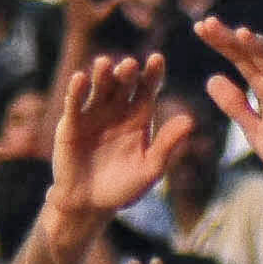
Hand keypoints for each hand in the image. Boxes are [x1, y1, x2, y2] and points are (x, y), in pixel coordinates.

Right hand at [45, 53, 194, 228]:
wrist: (90, 205)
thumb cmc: (124, 187)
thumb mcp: (150, 169)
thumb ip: (167, 145)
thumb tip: (190, 120)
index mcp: (139, 116)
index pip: (147, 89)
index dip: (152, 73)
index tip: (157, 59)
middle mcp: (117, 109)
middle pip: (123, 84)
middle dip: (127, 73)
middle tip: (130, 65)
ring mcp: (94, 113)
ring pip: (99, 88)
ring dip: (102, 75)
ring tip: (105, 64)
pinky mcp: (71, 123)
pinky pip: (74, 103)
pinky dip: (76, 90)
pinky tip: (80, 79)